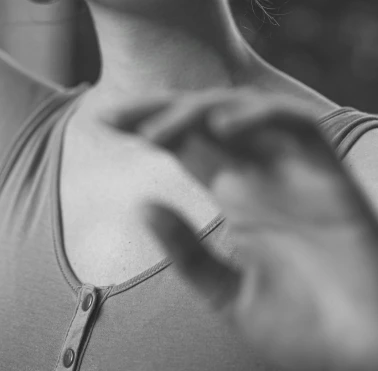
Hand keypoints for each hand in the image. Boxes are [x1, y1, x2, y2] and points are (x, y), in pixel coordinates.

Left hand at [103, 88, 377, 370]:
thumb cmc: (305, 326)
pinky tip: (222, 128)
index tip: (104, 122)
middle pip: (204, 117)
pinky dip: (260, 116)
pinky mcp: (327, 170)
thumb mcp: (230, 295)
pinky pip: (296, 123)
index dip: (147, 123)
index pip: (184, 141)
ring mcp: (292, 166)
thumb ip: (189, 253)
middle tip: (114, 115)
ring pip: (242, 109)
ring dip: (199, 111)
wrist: (367, 352)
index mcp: (234, 191)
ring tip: (156, 131)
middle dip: (159, 109)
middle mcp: (259, 170)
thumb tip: (141, 205)